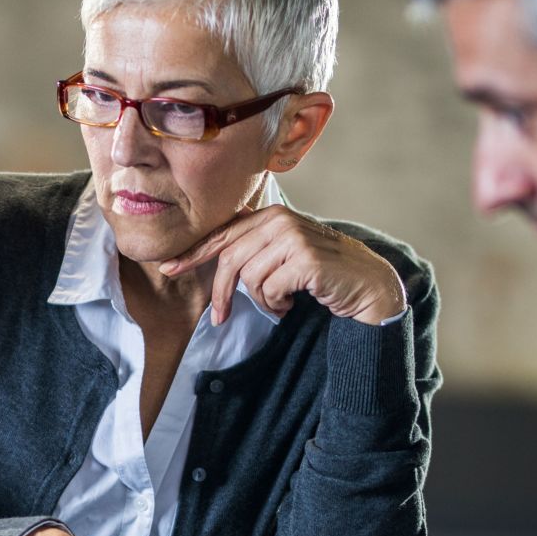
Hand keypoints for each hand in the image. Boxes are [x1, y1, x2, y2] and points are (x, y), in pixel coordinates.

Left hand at [160, 205, 405, 326]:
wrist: (368, 286)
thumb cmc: (324, 275)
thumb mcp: (286, 256)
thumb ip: (257, 251)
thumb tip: (218, 263)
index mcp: (272, 217)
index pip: (224, 235)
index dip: (194, 253)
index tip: (168, 269)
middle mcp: (281, 221)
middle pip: (230, 259)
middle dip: (221, 293)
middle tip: (219, 319)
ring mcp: (293, 237)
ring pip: (249, 278)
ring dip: (263, 301)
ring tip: (282, 302)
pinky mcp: (304, 258)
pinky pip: (269, 289)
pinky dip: (277, 304)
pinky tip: (294, 302)